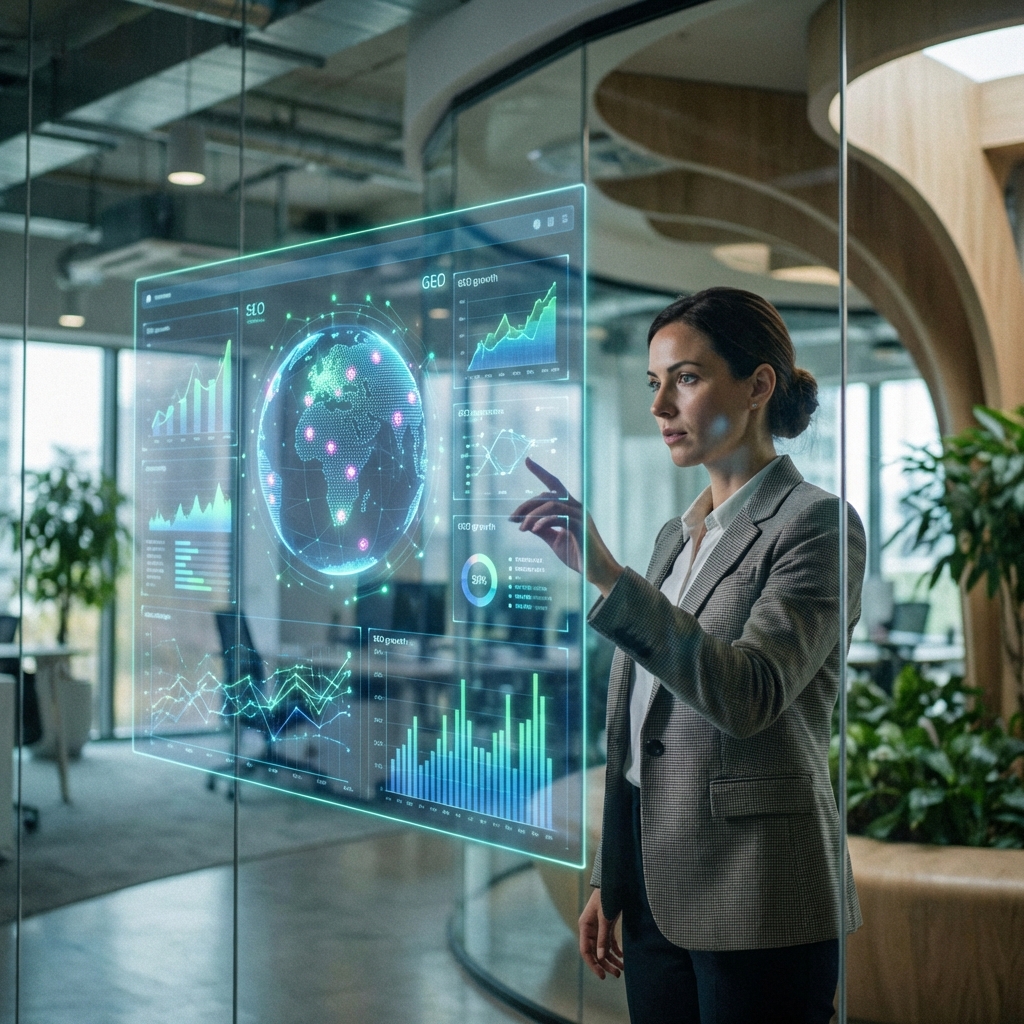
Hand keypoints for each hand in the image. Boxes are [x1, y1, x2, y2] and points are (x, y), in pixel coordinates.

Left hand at [509, 459, 623, 595]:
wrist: (597, 571)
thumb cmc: (578, 555)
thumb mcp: (554, 541)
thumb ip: (542, 529)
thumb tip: (525, 522)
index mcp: (570, 508)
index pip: (554, 485)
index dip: (540, 471)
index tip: (527, 460)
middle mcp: (576, 506)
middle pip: (547, 494)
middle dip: (526, 505)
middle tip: (511, 518)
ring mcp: (580, 515)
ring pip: (551, 503)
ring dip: (532, 515)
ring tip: (521, 528)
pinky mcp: (581, 525)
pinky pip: (559, 516)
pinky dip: (543, 521)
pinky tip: (533, 530)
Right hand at [578, 887, 622, 979]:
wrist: (614, 882)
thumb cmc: (607, 897)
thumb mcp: (605, 918)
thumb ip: (602, 937)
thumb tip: (600, 957)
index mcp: (585, 926)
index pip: (586, 951)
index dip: (593, 964)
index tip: (602, 975)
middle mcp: (590, 929)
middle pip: (596, 952)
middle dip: (605, 964)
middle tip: (617, 974)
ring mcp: (598, 927)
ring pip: (603, 948)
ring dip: (612, 959)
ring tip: (622, 969)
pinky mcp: (606, 924)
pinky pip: (609, 941)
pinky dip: (615, 950)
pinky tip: (622, 957)